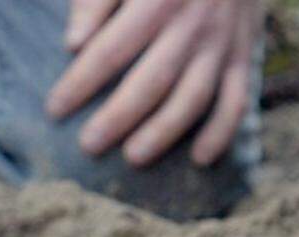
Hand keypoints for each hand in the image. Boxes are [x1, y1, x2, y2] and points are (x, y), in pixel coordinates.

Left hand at [46, 0, 262, 166]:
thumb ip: (96, 0)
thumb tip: (73, 44)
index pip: (111, 49)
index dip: (82, 81)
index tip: (54, 110)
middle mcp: (192, 23)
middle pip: (153, 80)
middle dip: (119, 116)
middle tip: (89, 146)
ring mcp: (222, 43)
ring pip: (194, 96)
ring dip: (164, 131)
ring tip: (133, 158)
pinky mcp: (243, 55)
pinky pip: (237, 100)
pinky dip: (222, 132)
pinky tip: (200, 159)